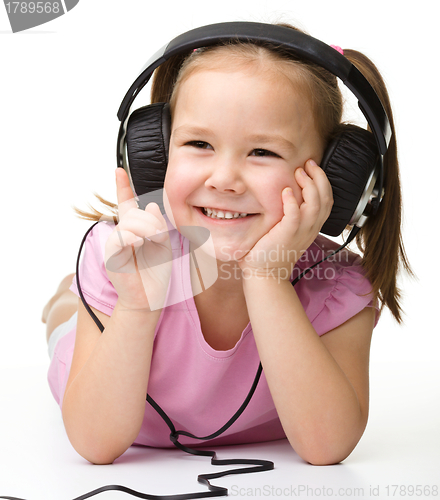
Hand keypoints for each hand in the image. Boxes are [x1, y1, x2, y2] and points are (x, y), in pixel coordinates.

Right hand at [105, 168, 172, 311]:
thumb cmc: (156, 274)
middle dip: (151, 221)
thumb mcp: (164, 246)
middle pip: (134, 213)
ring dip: (147, 229)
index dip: (123, 187)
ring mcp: (116, 243)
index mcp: (135, 230)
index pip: (127, 204)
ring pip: (129, 222)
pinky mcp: (112, 255)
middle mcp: (123, 234)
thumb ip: (159, 225)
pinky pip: (120, 237)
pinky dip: (133, 237)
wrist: (149, 299)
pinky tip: (140, 244)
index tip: (119, 170)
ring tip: (154, 242)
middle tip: (160, 237)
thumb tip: (152, 205)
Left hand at [237, 159, 332, 280]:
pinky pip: (295, 216)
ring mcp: (300, 232)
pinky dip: (292, 202)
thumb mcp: (287, 230)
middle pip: (325, 198)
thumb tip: (285, 192)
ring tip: (299, 173)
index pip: (327, 200)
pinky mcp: (287, 235)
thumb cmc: (272, 251)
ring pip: (315, 205)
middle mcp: (310, 228)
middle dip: (319, 177)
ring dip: (308, 186)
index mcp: (312, 226)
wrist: (265, 274)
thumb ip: (291, 214)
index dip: (323, 181)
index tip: (312, 167)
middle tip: (308, 164)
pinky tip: (286, 191)